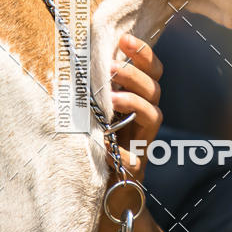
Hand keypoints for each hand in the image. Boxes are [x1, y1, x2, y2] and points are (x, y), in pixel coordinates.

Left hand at [102, 33, 162, 222]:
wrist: (100, 192)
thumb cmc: (91, 145)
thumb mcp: (89, 111)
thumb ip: (92, 89)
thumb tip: (77, 56)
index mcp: (135, 99)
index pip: (151, 70)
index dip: (142, 53)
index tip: (124, 38)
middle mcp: (145, 116)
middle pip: (155, 87)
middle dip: (136, 73)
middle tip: (112, 67)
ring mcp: (143, 138)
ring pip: (155, 112)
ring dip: (134, 101)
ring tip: (112, 98)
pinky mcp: (137, 162)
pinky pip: (140, 149)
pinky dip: (126, 144)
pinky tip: (109, 142)